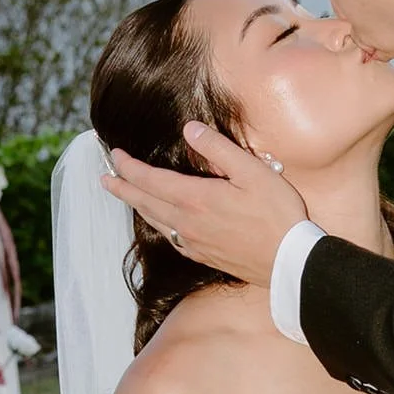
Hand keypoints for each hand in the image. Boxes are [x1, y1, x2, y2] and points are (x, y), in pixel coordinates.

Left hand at [101, 122, 307, 287]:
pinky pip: (171, 238)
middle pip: (145, 203)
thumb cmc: (277, 215)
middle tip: (105, 178)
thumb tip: (189, 130)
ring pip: (155, 222)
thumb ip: (217, 149)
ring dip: (136, 206)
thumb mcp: (252, 172)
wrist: (288, 263)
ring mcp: (193, 243)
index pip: (150, 180)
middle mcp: (187, 223)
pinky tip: (160, 223)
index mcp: (195, 198)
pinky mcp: (204, 257)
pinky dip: (158, 225)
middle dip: (123, 188)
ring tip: (124, 196)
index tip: (115, 154)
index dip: (129, 167)